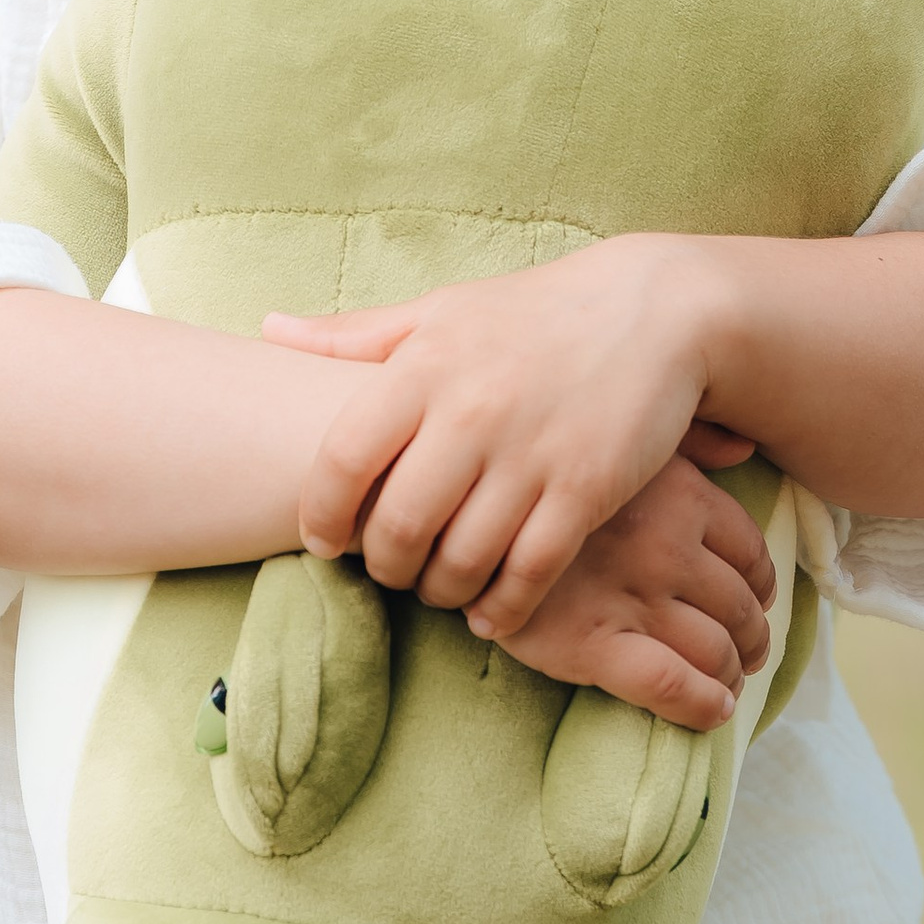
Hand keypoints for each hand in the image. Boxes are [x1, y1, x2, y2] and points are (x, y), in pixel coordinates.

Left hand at [267, 237, 741, 632]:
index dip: (322, 514)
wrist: (654, 310)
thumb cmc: (532, 315)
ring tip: (438, 588)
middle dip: (383, 567)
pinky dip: (503, 608)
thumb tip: (269, 329)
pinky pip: (530, 572)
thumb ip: (354, 335)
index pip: (343, 458)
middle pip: (398, 525)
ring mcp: (532, 454)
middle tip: (387, 572)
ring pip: (461, 559)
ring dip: (439, 591)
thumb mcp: (440, 311)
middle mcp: (472, 412)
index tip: (324, 541)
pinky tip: (490, 613)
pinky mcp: (587, 489)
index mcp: (424, 368)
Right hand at [500, 456, 776, 727]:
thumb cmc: (545, 469)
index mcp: (678, 496)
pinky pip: (671, 685)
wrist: (457, 507)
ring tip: (726, 683)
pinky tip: (711, 710)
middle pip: (740, 607)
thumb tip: (741, 446)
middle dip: (752, 638)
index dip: (760, 586)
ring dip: (732, 674)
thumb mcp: (620, 441)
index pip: (750, 553)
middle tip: (746, 653)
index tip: (752, 602)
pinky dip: (703, 705)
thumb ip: (685, 442)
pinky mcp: (591, 643)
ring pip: (716, 650)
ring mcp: (630, 597)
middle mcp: (664, 546)